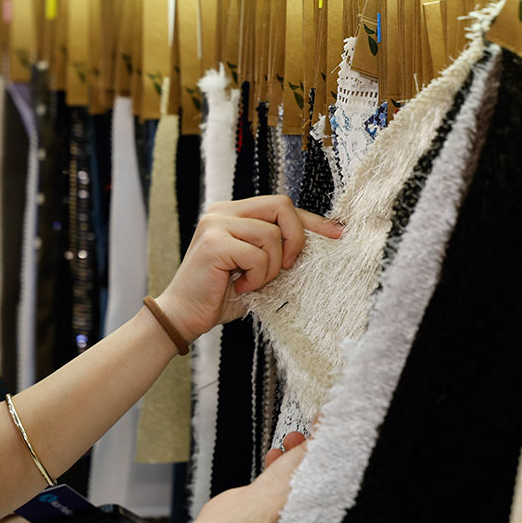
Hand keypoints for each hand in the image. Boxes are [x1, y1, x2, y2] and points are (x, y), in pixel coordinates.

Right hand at [157, 196, 342, 343]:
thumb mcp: (257, 269)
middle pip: (281, 205)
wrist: (183, 317)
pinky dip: (257, 277)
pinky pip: (257, 256)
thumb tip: (320, 243)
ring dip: (271, 268)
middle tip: (290, 267)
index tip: (338, 233)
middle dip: (296, 238)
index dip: (313, 220)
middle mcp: (222, 212)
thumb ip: (277, 251)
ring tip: (252, 283)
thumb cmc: (220, 296)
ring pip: (271, 236)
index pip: (282, 207)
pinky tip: (240, 287)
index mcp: (233, 213)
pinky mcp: (213, 243)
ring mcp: (216, 224)